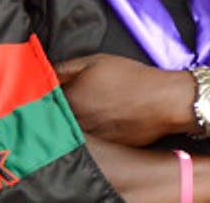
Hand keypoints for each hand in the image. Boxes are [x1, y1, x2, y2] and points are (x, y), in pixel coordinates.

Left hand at [54, 54, 188, 146]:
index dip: (52, 92)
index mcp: (68, 100)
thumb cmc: (132, 78)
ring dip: (78, 120)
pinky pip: (91, 140)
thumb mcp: (97, 61)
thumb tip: (47, 74)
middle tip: (82, 97)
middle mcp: (74, 122)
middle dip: (64, 107)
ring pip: (74, 129)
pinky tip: (107, 119)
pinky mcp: (104, 148)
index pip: (45, 99)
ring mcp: (89, 138)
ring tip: (97, 108)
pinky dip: (95, 131)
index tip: (62, 87)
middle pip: (57, 116)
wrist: (164, 101)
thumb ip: (66, 68)